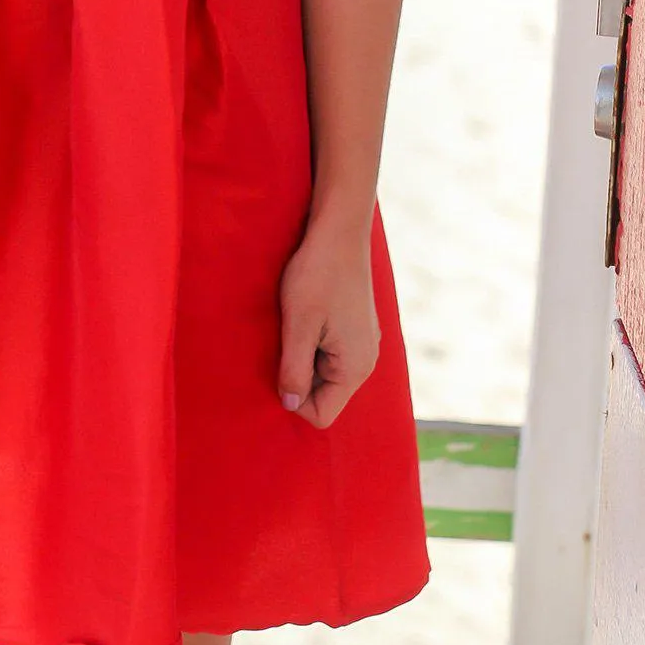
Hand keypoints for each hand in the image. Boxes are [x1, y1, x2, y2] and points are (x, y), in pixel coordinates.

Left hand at [276, 224, 380, 428]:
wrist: (339, 230)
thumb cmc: (317, 275)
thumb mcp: (298, 324)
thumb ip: (293, 370)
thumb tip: (288, 404)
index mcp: (355, 367)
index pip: (322, 414)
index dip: (293, 398)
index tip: (279, 363)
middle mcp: (365, 361)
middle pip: (323, 395)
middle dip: (297, 375)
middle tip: (285, 338)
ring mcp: (362, 343)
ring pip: (323, 372)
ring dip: (302, 356)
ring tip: (295, 323)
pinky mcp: (355, 327)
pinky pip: (328, 352)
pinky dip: (311, 341)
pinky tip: (305, 314)